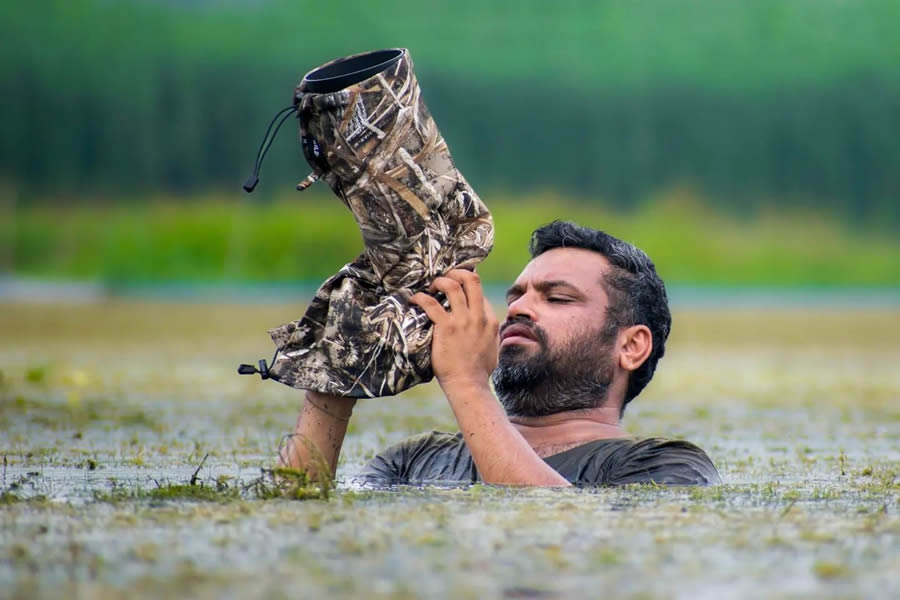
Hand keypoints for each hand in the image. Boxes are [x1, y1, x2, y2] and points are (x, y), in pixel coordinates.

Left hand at [410, 269, 499, 389]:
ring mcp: (462, 321)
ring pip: (452, 286)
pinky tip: (415, 299)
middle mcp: (478, 316)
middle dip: (456, 272)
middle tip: (444, 277)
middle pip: (471, 279)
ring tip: (430, 287)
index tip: (454, 285)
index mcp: (490, 320)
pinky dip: (421, 298)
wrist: (468, 385)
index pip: (479, 292)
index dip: (466, 284)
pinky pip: (431, 304)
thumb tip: (490, 330)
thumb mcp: (493, 349)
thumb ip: (491, 335)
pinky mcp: (445, 328)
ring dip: (438, 281)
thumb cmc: (478, 372)